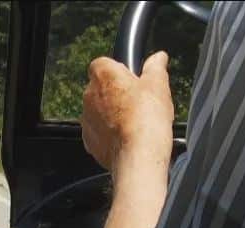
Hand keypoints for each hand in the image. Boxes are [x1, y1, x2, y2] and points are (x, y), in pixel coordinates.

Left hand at [81, 51, 173, 175]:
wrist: (137, 154)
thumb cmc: (146, 117)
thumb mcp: (158, 85)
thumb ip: (156, 68)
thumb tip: (158, 57)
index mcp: (103, 75)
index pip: (103, 63)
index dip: (118, 70)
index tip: (132, 79)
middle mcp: (89, 95)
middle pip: (100, 88)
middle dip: (115, 93)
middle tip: (137, 102)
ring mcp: (86, 119)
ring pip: (98, 111)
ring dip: (111, 114)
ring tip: (133, 122)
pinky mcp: (88, 140)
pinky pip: (98, 132)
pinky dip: (109, 134)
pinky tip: (126, 138)